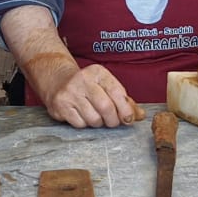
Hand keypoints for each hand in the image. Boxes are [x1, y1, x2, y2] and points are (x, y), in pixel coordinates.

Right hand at [25, 53, 141, 128]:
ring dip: (98, 123)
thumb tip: (140, 115)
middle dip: (113, 120)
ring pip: (93, 119)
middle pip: (106, 108)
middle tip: (113, 122)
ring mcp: (70, 92)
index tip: (129, 118)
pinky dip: (84, 124)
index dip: (126, 109)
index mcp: (98, 72)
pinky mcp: (60, 105)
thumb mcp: (105, 86)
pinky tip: (81, 115)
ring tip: (95, 116)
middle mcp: (83, 79)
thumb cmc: (87, 86)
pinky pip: (80, 124)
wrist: (57, 81)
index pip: (117, 92)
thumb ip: (124, 100)